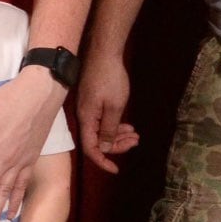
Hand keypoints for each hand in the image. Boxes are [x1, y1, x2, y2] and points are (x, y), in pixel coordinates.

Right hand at [75, 53, 139, 174]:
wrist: (104, 52)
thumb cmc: (110, 79)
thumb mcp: (114, 107)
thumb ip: (108, 129)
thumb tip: (103, 149)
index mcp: (87, 119)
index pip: (91, 149)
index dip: (103, 161)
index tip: (116, 170)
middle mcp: (85, 116)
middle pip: (97, 141)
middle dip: (116, 146)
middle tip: (135, 142)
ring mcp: (88, 108)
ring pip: (101, 130)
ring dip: (118, 135)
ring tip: (135, 135)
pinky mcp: (93, 101)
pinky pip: (102, 120)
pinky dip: (115, 125)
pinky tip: (127, 125)